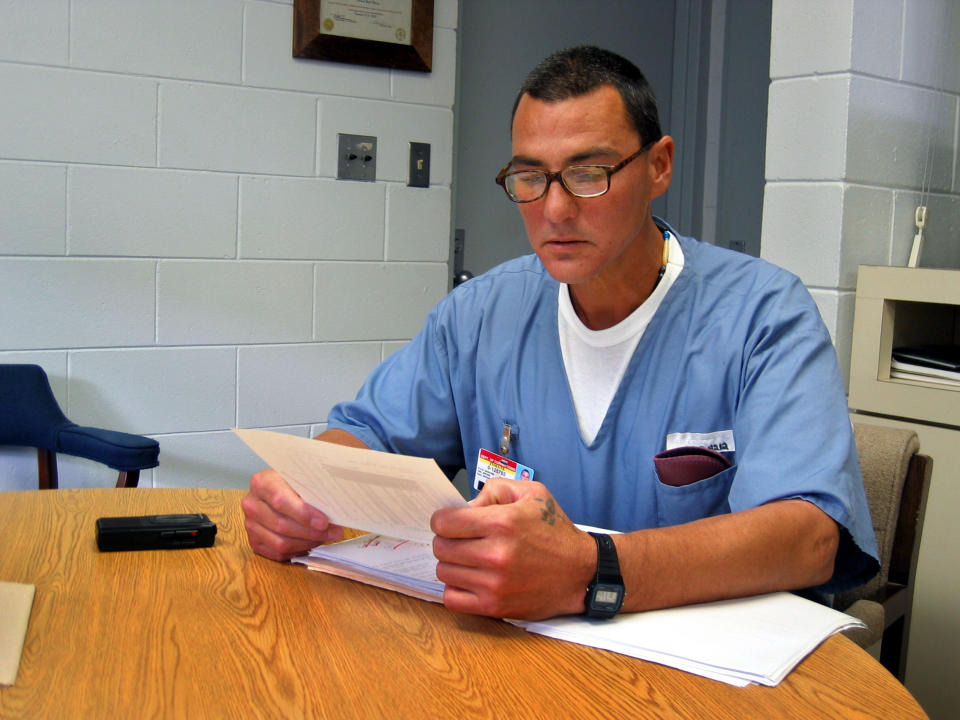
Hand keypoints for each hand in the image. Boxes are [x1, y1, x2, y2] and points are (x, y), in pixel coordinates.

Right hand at [242, 469, 343, 561]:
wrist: (276, 488)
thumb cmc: (292, 483)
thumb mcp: (301, 478)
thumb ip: (312, 492)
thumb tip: (333, 510)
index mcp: (261, 483)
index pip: (281, 501)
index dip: (304, 514)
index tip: (324, 522)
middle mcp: (251, 504)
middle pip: (282, 525)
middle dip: (311, 532)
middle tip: (334, 532)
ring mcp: (250, 524)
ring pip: (281, 542)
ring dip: (307, 543)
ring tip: (325, 537)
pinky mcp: (254, 541)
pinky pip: (278, 553)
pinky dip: (298, 550)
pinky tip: (311, 542)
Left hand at [430, 479, 594, 619]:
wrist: (581, 572)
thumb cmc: (555, 531)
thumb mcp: (532, 494)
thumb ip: (494, 490)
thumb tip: (465, 507)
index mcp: (502, 523)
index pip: (444, 523)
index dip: (443, 519)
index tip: (451, 521)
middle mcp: (495, 554)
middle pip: (441, 547)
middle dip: (447, 540)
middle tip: (462, 539)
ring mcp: (494, 584)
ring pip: (444, 572)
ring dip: (452, 563)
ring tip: (470, 559)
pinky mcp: (495, 607)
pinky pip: (452, 599)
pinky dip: (455, 588)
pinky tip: (470, 579)